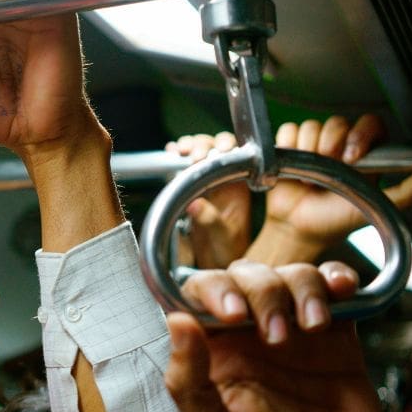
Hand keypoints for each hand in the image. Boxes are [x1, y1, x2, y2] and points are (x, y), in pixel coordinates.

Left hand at [164, 264, 411, 411]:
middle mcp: (249, 339)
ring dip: (300, 287)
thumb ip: (190, 385)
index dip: (210, 289)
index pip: (196, 299)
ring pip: (289, 276)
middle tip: (276, 335)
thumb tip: (175, 320)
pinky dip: (336, 279)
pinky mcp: (338, 339)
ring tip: (312, 326)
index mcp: (212, 358)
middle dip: (259, 289)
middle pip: (244, 277)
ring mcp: (295, 335)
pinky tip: (341, 292)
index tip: (231, 313)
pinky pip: (333, 290)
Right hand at [166, 131, 248, 267]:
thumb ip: (211, 221)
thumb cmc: (224, 254)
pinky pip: (183, 162)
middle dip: (206, 146)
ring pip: (200, 151)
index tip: (216, 153)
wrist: (210, 265)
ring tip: (181, 151)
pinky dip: (177, 153)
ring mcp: (205, 181)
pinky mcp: (187, 184)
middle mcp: (224, 181)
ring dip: (191, 146)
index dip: (227, 149)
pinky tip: (172, 151)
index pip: (238, 158)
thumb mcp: (222, 240)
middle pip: (217, 149)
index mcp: (239, 189)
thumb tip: (196, 204)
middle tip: (195, 156)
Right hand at [251, 115, 411, 262]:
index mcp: (365, 154)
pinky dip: (290, 148)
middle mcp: (341, 145)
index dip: (361, 134)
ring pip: (312, 125)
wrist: (300, 230)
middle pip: (337, 121)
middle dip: (332, 143)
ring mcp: (315, 144)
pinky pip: (289, 131)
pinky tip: (294, 169)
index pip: (370, 124)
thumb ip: (407, 192)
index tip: (353, 157)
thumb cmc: (336, 220)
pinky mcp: (291, 146)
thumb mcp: (375, 206)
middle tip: (330, 166)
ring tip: (310, 176)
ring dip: (309, 150)